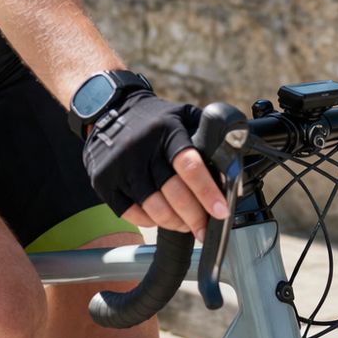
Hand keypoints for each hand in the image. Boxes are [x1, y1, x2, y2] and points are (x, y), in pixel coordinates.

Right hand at [81, 91, 228, 235]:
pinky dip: (149, 221)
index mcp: (166, 131)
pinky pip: (131, 214)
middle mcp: (141, 148)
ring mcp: (119, 166)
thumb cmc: (154, 118)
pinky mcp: (103, 181)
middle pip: (173, 195)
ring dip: (175, 223)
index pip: (189, 166)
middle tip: (204, 228)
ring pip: (154, 209)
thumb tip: (234, 163)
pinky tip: (159, 216)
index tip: (221, 212)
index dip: (207, 193)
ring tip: (184, 224)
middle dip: (195, 218)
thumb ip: (206, 134)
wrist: (107, 109)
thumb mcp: (181, 114)